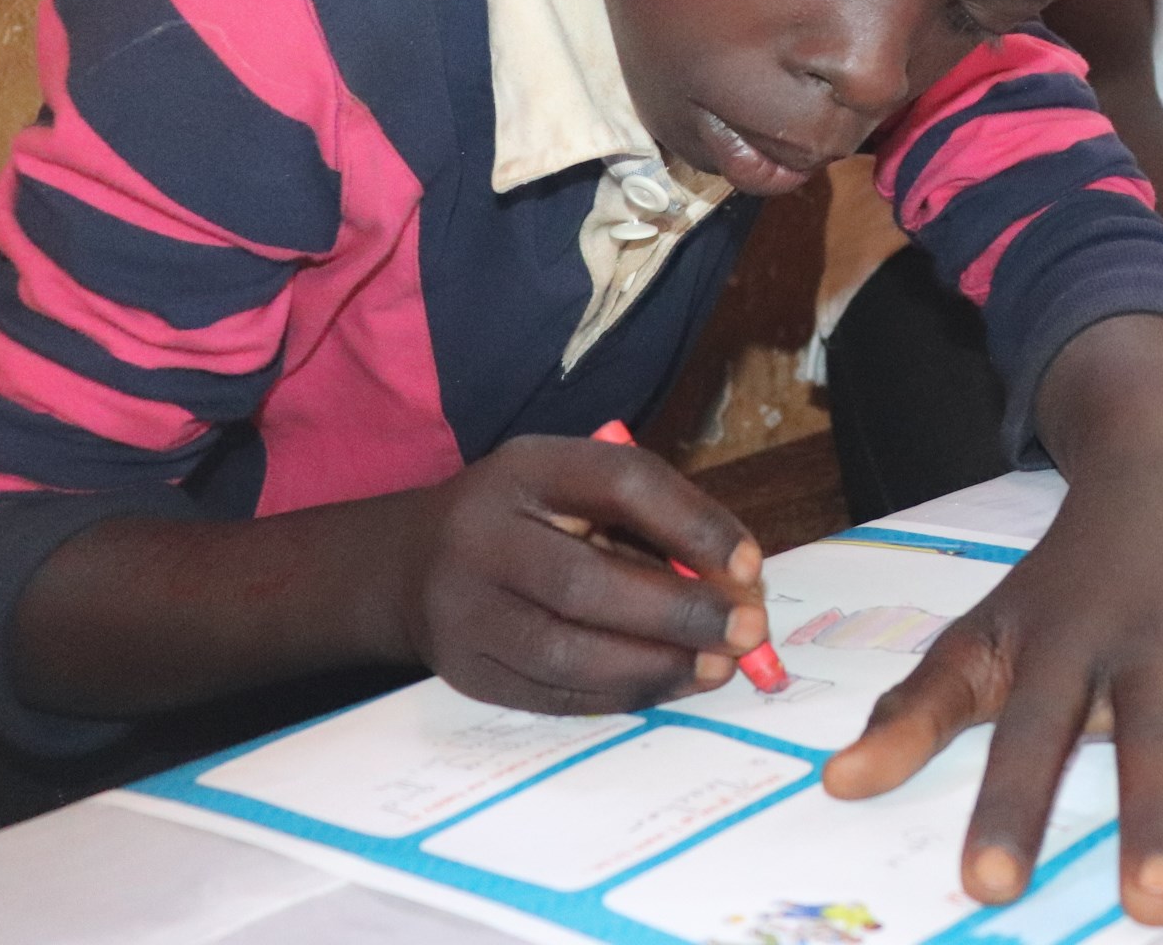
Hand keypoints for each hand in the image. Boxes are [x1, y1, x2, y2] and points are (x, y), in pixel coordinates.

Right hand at [388, 433, 768, 713]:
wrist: (412, 564)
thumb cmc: (530, 517)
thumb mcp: (579, 485)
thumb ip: (651, 520)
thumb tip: (737, 582)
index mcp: (527, 470)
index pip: (619, 483)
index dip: (692, 524)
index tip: (749, 564)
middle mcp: (482, 536)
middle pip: (584, 581)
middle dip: (679, 612)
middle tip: (748, 631)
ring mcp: (464, 611)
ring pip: (564, 652)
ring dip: (655, 666)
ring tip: (718, 668)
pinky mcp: (467, 672)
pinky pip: (551, 694)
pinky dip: (621, 693)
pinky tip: (669, 685)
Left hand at [820, 318, 1162, 925]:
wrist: (1148, 481)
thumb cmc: (1057, 588)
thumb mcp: (981, 635)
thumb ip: (917, 712)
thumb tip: (839, 784)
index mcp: (1062, 645)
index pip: (1031, 732)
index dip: (1010, 806)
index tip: (990, 882)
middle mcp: (1145, 641)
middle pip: (1150, 733)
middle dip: (1155, 817)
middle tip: (1154, 904)